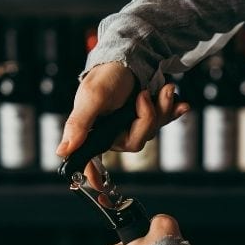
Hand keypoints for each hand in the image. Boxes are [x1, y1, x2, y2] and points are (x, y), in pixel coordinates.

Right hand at [56, 62, 189, 183]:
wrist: (130, 56)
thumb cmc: (106, 75)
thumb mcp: (93, 98)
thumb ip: (79, 124)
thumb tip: (63, 151)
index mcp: (95, 132)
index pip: (91, 162)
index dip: (94, 177)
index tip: (99, 188)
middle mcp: (114, 133)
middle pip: (136, 142)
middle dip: (147, 118)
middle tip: (144, 96)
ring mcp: (132, 125)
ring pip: (152, 131)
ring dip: (161, 108)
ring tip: (164, 89)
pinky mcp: (149, 116)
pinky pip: (164, 121)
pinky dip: (173, 110)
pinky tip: (181, 104)